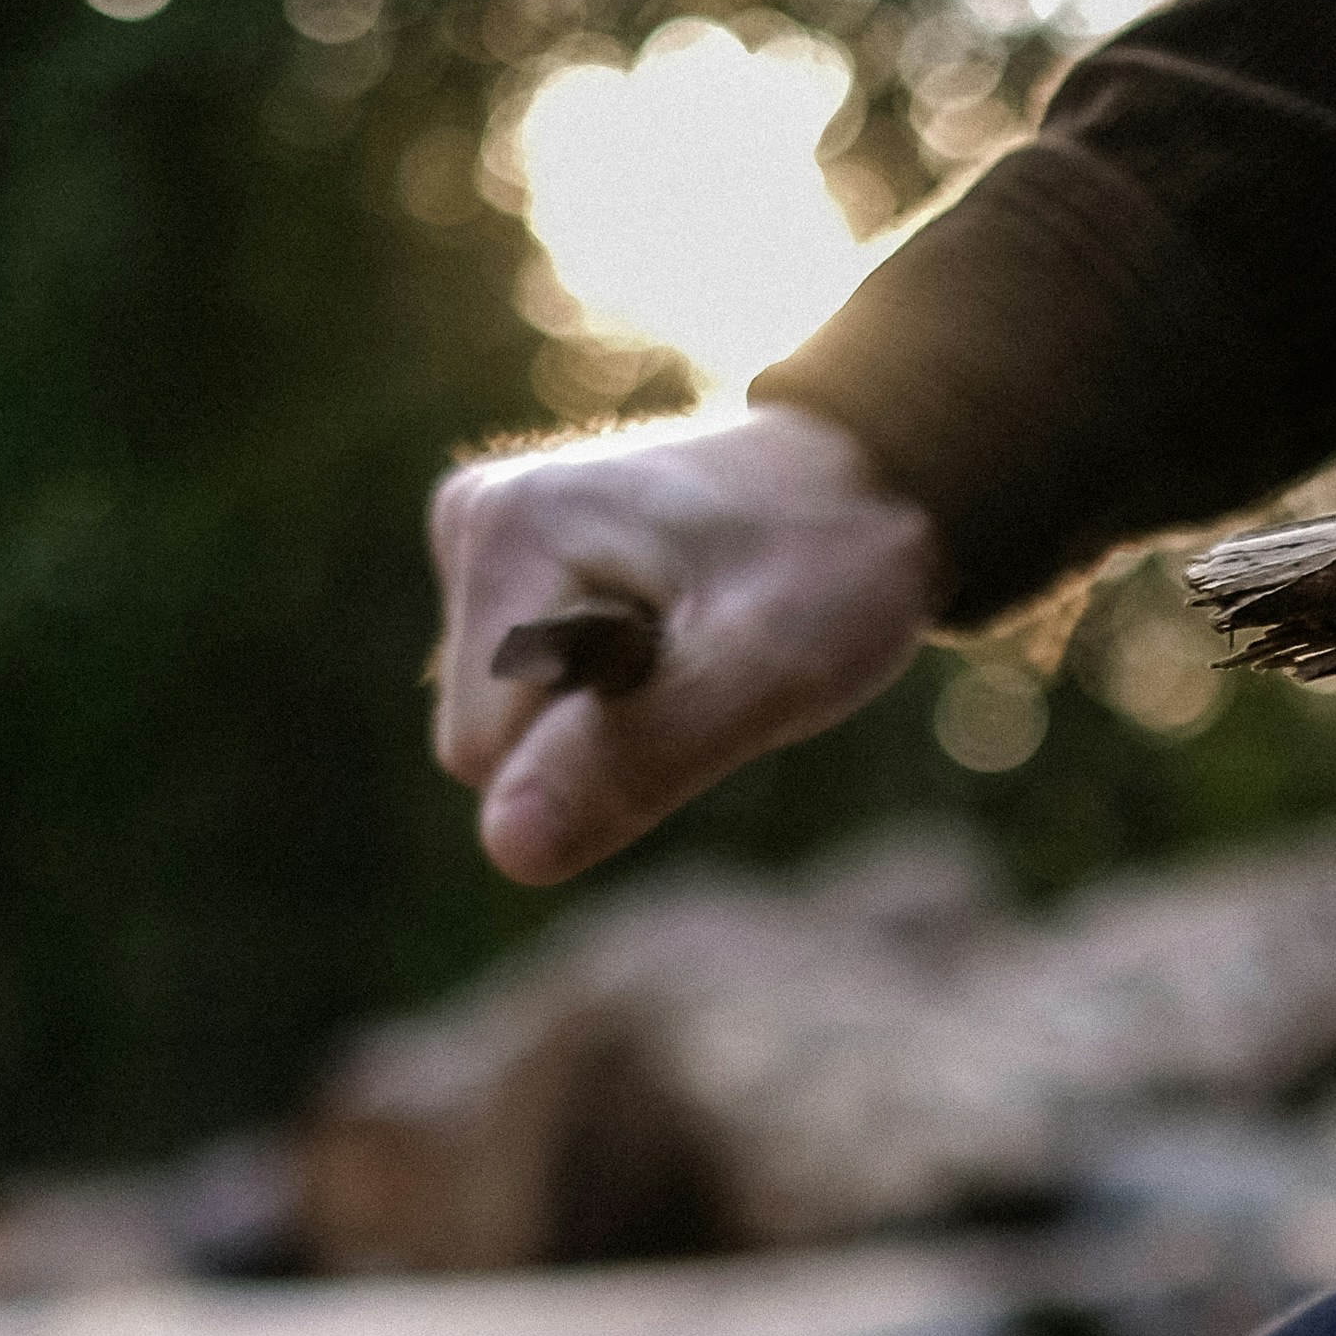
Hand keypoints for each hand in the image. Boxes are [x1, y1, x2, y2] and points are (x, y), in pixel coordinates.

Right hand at [426, 403, 944, 883]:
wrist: (861, 487)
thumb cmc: (827, 572)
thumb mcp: (763, 674)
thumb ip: (633, 759)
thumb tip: (507, 849)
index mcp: (512, 530)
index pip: (485, 754)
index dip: (600, 752)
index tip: (693, 665)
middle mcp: (474, 519)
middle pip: (483, 744)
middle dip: (595, 736)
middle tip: (698, 656)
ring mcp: (479, 535)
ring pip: (503, 724)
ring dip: (599, 715)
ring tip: (687, 630)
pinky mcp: (502, 560)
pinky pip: (520, 690)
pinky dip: (594, 686)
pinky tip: (659, 622)